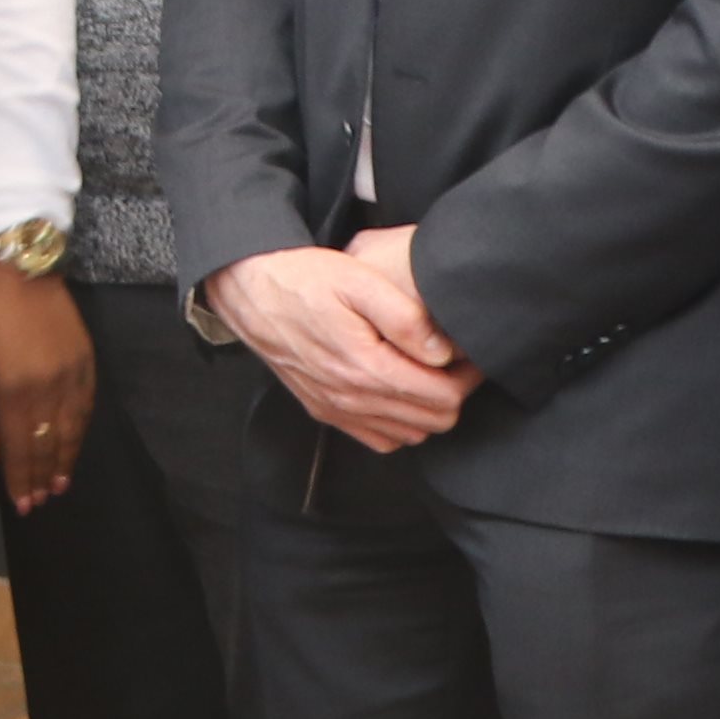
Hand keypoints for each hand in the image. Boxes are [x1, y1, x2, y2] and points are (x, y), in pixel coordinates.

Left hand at [0, 258, 98, 509]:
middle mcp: (47, 389)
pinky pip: (87, 406)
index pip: (22, 450)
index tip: (23, 505)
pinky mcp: (86, 360)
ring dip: (65, 460)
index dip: (22, 480)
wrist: (17, 269)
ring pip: (72, 430)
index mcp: (13, 392)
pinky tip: (74, 446)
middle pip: (48, 445)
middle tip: (40, 502)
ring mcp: (71, 374)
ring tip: (60, 485)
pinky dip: (80, 431)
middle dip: (43, 477)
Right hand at [204, 235, 476, 447]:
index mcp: (364, 367)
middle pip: (432, 421)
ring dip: (427, 409)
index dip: (468, 377)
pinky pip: (379, 439)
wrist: (249, 290)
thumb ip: (406, 318)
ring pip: (409, 435)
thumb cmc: (303, 280)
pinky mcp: (324, 410)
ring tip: (428, 373)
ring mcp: (335, 409)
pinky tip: (398, 391)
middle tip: (454, 362)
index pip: (442, 397)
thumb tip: (443, 353)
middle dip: (453, 392)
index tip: (471, 354)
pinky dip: (399, 423)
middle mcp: (350, 398)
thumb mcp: (359, 280)